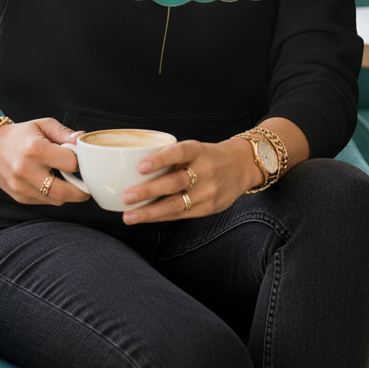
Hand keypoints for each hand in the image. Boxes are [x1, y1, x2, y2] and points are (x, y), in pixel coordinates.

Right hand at [0, 117, 90, 205]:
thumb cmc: (19, 135)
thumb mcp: (43, 125)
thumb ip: (65, 133)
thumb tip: (82, 140)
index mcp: (35, 150)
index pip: (70, 163)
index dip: (80, 162)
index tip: (81, 160)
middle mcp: (27, 171)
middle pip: (65, 192)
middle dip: (82, 191)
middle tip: (87, 184)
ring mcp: (22, 187)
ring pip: (57, 200)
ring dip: (68, 193)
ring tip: (67, 180)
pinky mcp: (19, 197)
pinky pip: (45, 202)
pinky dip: (53, 195)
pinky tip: (51, 182)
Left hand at [120, 137, 261, 224]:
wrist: (241, 166)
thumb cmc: (207, 156)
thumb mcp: (194, 149)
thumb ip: (171, 158)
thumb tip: (133, 169)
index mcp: (198, 151)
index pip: (179, 152)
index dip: (160, 159)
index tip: (140, 166)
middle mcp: (204, 171)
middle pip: (175, 183)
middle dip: (149, 191)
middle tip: (127, 196)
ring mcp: (208, 192)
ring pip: (176, 204)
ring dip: (150, 211)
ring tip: (129, 215)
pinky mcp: (208, 208)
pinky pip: (181, 214)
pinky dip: (161, 217)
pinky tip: (146, 218)